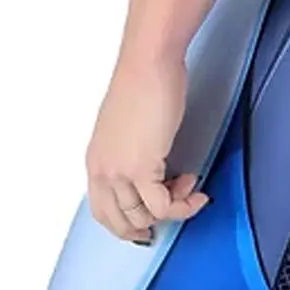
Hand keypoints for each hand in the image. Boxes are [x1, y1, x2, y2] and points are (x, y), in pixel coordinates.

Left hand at [84, 51, 209, 242]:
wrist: (148, 63)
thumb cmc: (141, 81)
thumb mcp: (124, 128)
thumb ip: (128, 152)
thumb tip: (147, 167)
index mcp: (96, 161)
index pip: (103, 211)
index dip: (126, 225)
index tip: (146, 226)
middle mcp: (103, 172)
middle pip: (122, 221)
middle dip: (150, 224)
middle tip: (174, 210)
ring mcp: (120, 173)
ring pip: (144, 216)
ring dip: (172, 209)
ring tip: (190, 187)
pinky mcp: (142, 169)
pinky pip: (163, 205)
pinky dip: (183, 203)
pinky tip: (194, 186)